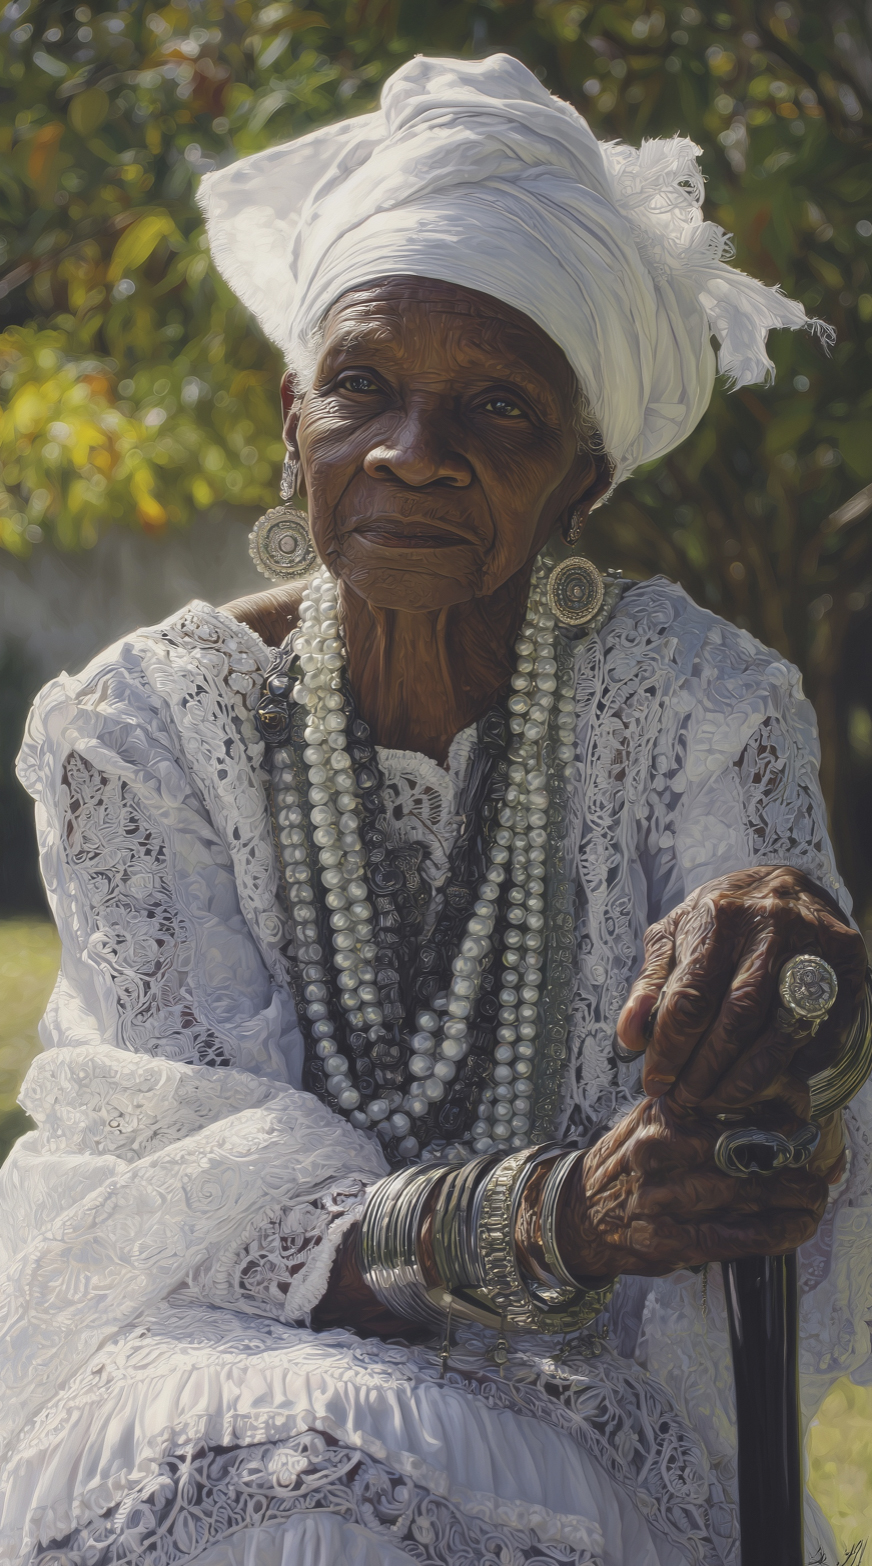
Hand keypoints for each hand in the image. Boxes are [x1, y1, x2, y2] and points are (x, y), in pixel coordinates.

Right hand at [554, 1097, 828, 1281]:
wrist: (576, 1212)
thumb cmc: (624, 1164)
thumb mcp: (648, 1120)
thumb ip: (694, 1109)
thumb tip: (761, 1107)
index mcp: (660, 1115)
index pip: (728, 1108)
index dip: (773, 1117)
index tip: (802, 1124)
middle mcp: (660, 1151)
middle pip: (740, 1152)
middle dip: (788, 1162)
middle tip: (816, 1168)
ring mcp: (662, 1197)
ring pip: (740, 1194)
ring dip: (788, 1198)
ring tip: (813, 1199)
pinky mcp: (669, 1239)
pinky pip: (731, 1236)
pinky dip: (770, 1234)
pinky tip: (794, 1229)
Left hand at [616, 867, 866, 1116]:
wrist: (786, 883)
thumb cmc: (722, 917)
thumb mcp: (676, 933)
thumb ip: (651, 983)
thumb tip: (629, 1037)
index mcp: (719, 916)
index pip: (691, 995)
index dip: (671, 1047)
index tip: (655, 1082)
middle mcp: (770, 926)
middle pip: (737, 1016)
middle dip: (707, 1068)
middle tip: (687, 1099)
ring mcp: (814, 945)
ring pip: (782, 1028)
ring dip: (750, 1077)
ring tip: (721, 1100)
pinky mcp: (847, 965)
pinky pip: (826, 1030)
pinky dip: (798, 1065)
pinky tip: (772, 1083)